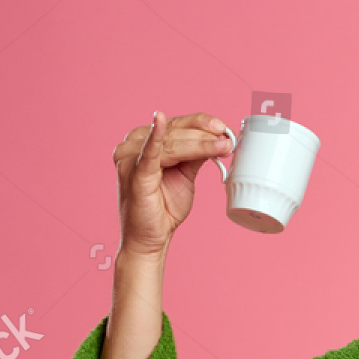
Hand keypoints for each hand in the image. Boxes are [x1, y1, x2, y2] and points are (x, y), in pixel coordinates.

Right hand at [112, 110, 231, 259]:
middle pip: (174, 131)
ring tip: (223, 144)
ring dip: (200, 143)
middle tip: (228, 137)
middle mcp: (132, 145)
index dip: (200, 123)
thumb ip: (195, 155)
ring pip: (171, 144)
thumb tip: (218, 137)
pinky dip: (156, 137)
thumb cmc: (164, 207)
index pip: (175, 124)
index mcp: (142, 141)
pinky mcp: (134, 174)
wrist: (151, 238)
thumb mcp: (185, 174)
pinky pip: (148, 153)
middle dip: (204, 134)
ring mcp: (130, 159)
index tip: (224, 128)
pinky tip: (161, 120)